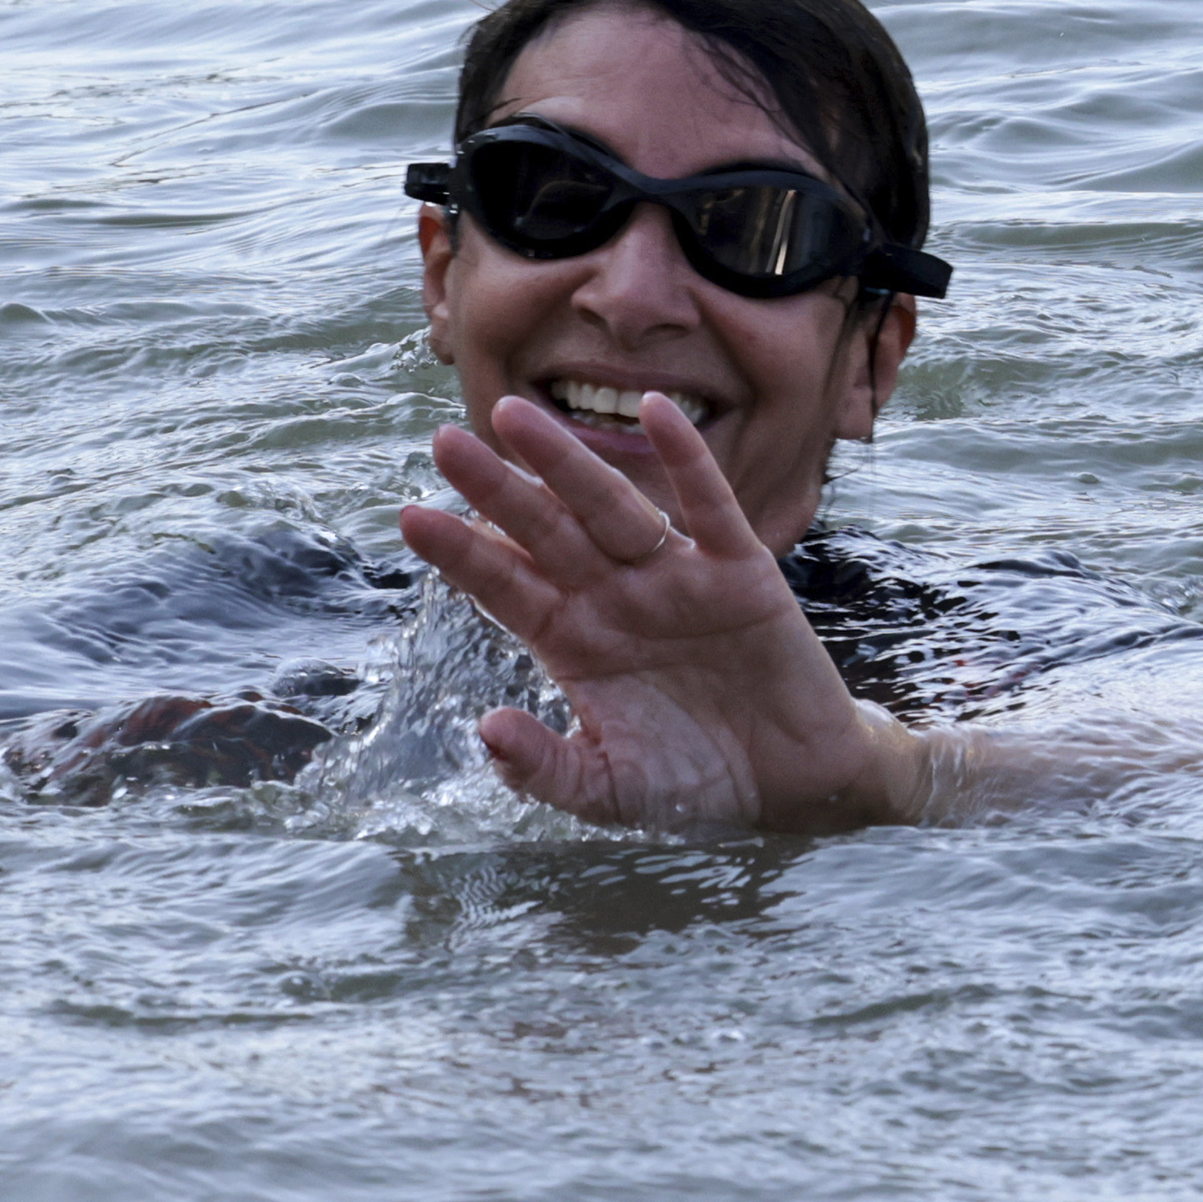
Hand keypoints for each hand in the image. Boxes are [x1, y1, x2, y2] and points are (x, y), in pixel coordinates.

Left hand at [399, 395, 923, 831]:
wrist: (792, 785)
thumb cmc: (692, 784)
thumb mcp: (609, 791)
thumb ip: (547, 769)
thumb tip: (487, 731)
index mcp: (573, 641)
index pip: (506, 586)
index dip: (461, 553)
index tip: (410, 517)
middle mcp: (614, 596)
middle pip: (545, 531)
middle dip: (497, 489)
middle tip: (443, 442)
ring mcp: (673, 576)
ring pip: (610, 506)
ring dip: (565, 461)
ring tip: (514, 416)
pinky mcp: (738, 569)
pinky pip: (708, 505)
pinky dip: (686, 458)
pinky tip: (656, 410)